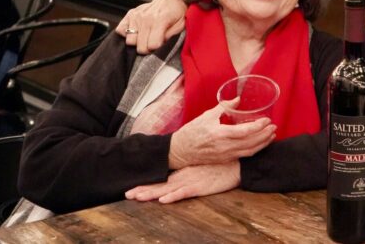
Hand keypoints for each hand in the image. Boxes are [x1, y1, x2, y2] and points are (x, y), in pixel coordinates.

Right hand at [117, 0, 187, 53]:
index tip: (160, 45)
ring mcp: (136, 16)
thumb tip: (159, 47)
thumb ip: (171, 37)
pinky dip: (127, 34)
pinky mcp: (130, 14)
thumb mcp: (181, 25)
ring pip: (130, 41)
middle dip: (147, 48)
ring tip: (146, 36)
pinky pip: (120, 30)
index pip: (152, 45)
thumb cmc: (177, 13)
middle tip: (153, 42)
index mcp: (160, 20)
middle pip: (140, 46)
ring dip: (138, 42)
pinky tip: (138, 31)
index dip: (157, 49)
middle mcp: (145, 18)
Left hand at [125, 161, 240, 203]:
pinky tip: (164, 200)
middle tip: (127, 193)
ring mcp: (192, 181)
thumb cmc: (221, 165)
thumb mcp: (204, 166)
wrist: (237, 163)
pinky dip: (174, 196)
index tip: (132, 188)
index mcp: (184, 171)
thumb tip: (184, 173)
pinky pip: (185, 193)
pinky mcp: (201, 186)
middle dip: (143, 189)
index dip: (147, 183)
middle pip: (160, 184)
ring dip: (152, 193)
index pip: (162, 179)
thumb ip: (193, 169)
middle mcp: (184, 175)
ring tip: (137, 197)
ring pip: (168, 189)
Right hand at [168, 103, 275, 169]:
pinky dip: (254, 150)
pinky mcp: (225, 160)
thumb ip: (224, 107)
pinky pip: (243, 156)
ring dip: (263, 143)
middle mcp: (224, 147)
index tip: (267, 120)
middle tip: (274, 127)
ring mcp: (225, 155)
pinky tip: (260, 144)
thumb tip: (238, 99)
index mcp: (219, 134)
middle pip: (251, 143)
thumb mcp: (207, 116)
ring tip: (271, 135)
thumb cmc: (192, 132)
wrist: (180, 151)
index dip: (258, 126)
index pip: (245, 132)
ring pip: (249, 151)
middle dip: (265, 135)